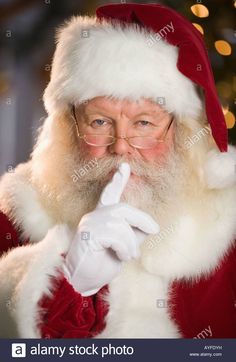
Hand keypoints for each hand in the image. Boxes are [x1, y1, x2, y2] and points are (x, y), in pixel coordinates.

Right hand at [62, 162, 159, 295]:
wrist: (86, 279)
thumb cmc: (105, 261)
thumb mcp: (126, 245)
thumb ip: (136, 232)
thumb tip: (151, 226)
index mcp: (102, 216)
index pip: (109, 194)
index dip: (118, 181)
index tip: (125, 166)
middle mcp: (94, 216)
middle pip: (122, 209)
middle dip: (141, 219)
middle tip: (154, 230)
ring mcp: (89, 224)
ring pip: (120, 225)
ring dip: (131, 242)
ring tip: (129, 255)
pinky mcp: (88, 235)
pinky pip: (114, 235)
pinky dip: (124, 248)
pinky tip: (122, 257)